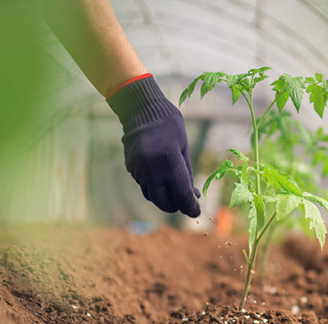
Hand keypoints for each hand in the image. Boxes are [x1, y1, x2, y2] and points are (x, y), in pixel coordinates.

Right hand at [108, 75, 200, 216]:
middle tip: (185, 203)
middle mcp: (152, 170)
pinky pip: (144, 185)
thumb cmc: (170, 126)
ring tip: (174, 188)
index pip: (182, 196)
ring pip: (153, 196)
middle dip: (176, 206)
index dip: (191, 208)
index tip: (196, 211)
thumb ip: (187, 175)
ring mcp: (139, 170)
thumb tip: (193, 196)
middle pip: (164, 203)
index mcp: (170, 163)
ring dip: (164, 197)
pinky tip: (161, 176)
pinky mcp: (131, 168)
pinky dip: (154, 187)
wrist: (141, 109)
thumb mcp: (184, 149)